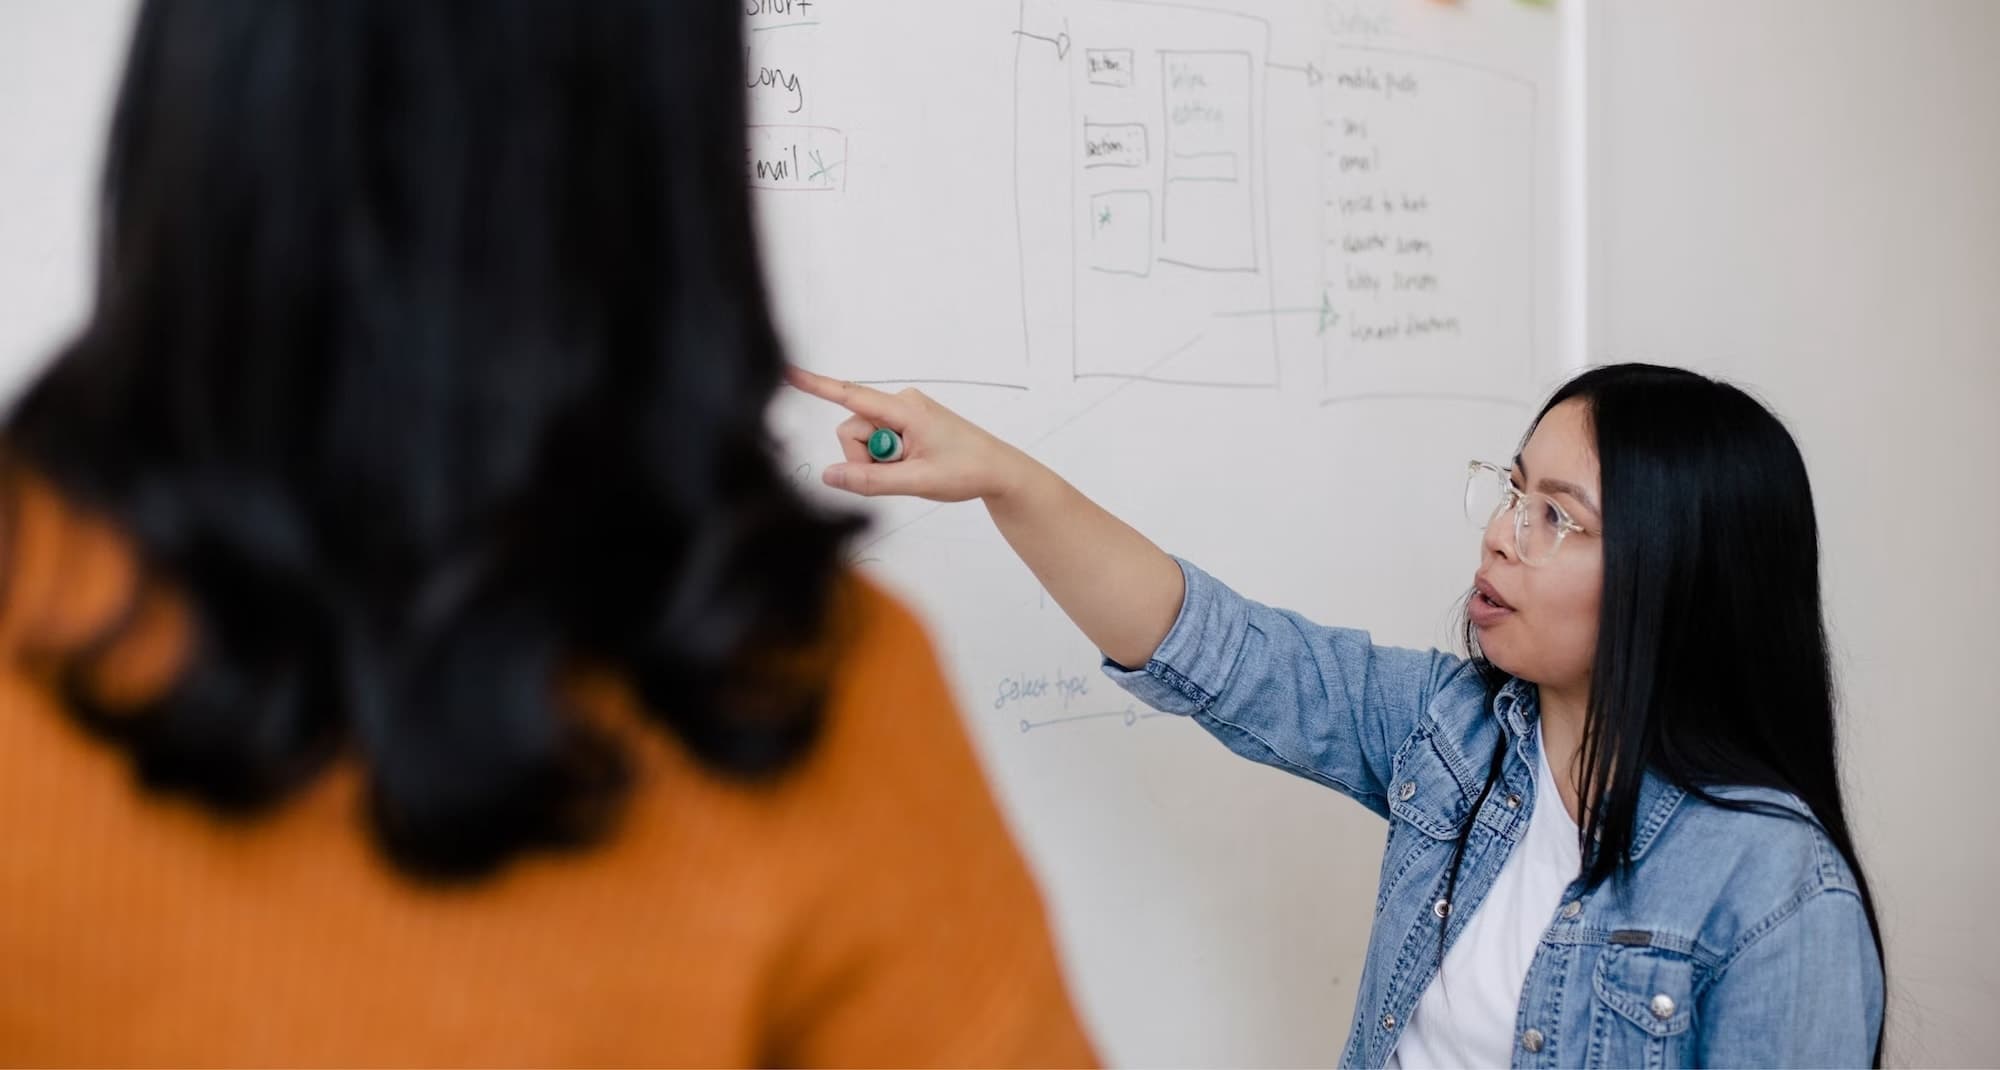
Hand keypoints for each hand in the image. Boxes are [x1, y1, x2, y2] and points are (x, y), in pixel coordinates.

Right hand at [785, 367, 1037, 502]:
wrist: (998, 471)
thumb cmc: (967, 470)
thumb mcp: (917, 481)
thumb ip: (869, 481)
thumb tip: (829, 475)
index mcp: (905, 409)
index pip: (851, 394)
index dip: (816, 385)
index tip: (787, 372)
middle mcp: (901, 403)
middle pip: (853, 429)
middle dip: (865, 458)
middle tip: (900, 474)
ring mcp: (903, 412)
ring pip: (864, 439)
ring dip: (878, 461)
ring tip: (912, 469)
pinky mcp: (906, 423)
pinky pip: (878, 441)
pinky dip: (887, 458)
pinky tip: (913, 464)